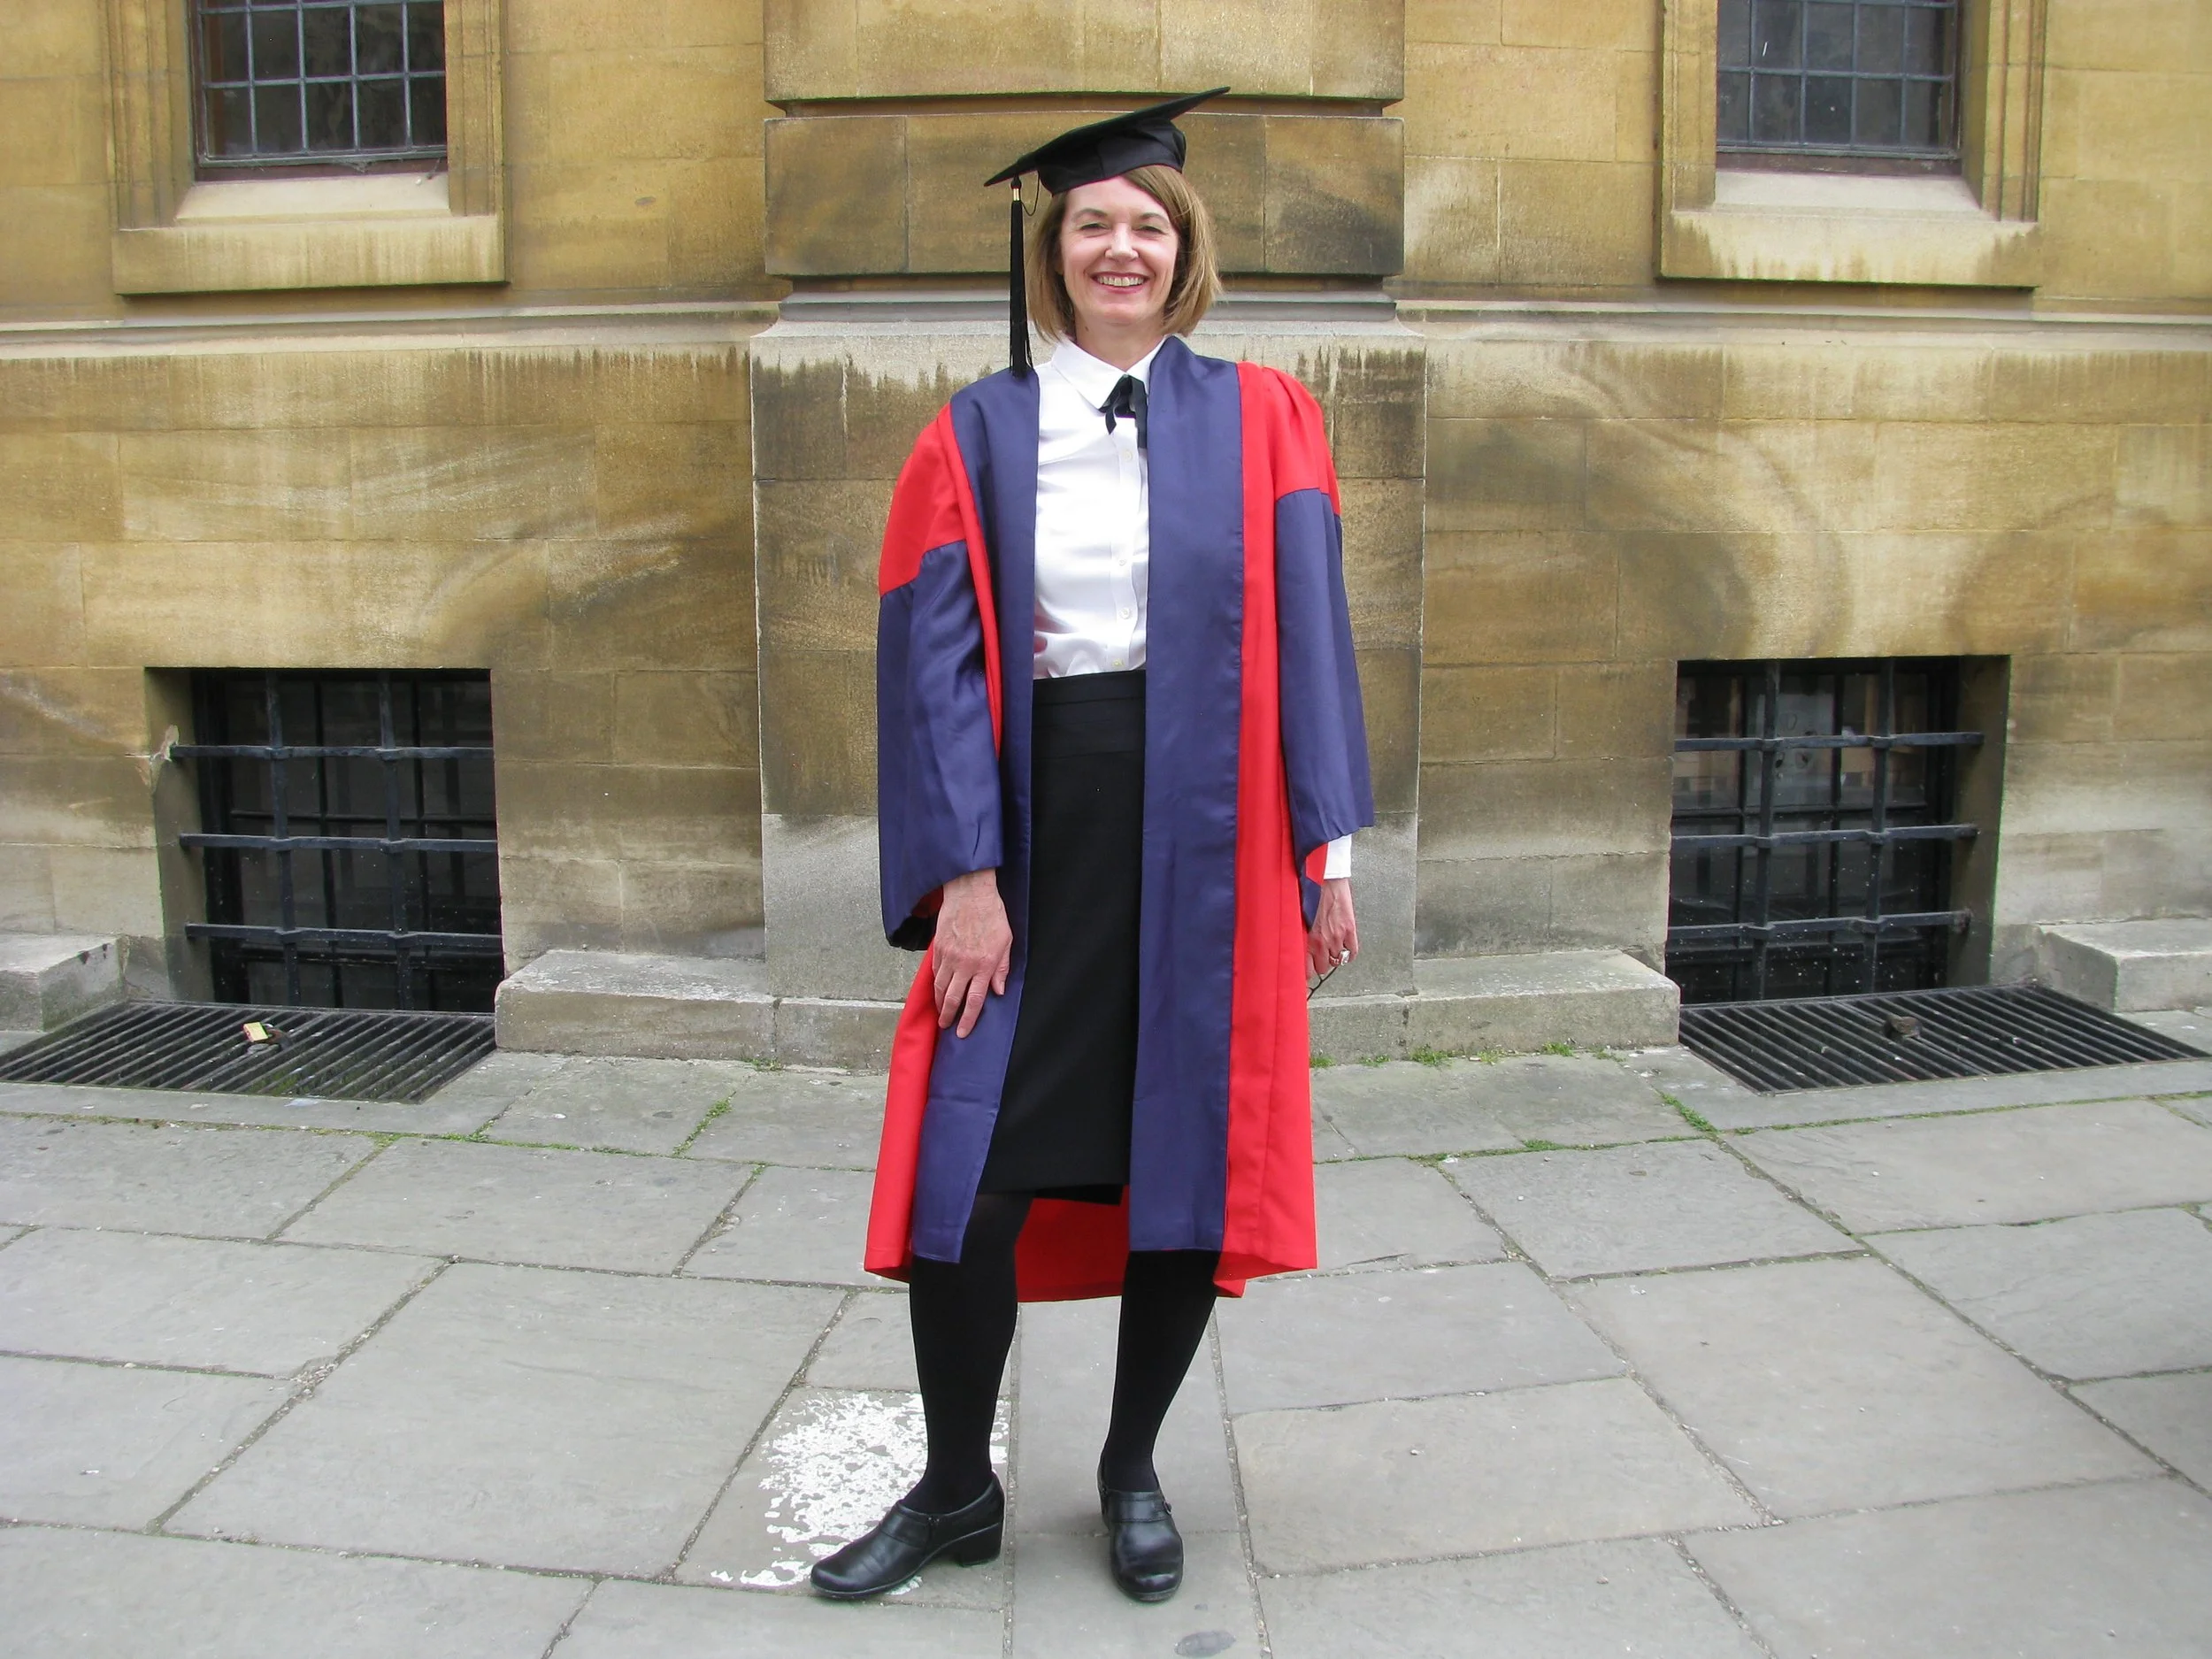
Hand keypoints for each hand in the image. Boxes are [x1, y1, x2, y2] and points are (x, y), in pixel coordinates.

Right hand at [932, 868, 1011, 1038]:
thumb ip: (1002, 968)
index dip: (968, 1019)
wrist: (970, 892)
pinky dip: (935, 983)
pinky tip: (937, 990)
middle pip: (953, 998)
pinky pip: (935, 971)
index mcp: (984, 965)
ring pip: (940, 987)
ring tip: (940, 1013)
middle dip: (948, 1016)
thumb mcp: (1006, 941)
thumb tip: (998, 990)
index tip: (962, 1032)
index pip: (975, 1000)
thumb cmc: (992, 915)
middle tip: (946, 1027)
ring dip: (939, 1003)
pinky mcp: (939, 948)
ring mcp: (949, 956)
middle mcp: (965, 964)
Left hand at [1306, 877, 1357, 981]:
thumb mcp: (1296, 917)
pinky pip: (1352, 952)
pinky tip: (1345, 948)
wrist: (1324, 877)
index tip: (1306, 970)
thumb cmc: (1307, 893)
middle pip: (1323, 968)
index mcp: (1305, 939)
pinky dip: (1349, 953)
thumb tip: (1291, 949)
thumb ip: (1296, 935)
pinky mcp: (1349, 929)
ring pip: (1336, 961)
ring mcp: (1337, 937)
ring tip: (1329, 947)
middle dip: (1319, 963)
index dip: (1307, 972)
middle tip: (1318, 955)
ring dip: (1333, 956)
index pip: (1307, 971)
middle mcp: (1321, 941)